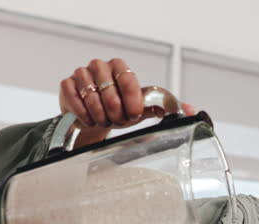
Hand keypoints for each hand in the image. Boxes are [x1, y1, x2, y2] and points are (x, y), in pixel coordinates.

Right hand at [58, 58, 195, 147]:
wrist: (96, 120)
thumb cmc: (122, 111)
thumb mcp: (145, 109)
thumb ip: (166, 108)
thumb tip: (192, 110)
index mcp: (121, 68)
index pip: (129, 80)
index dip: (132, 101)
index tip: (134, 115)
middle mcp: (100, 66)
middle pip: (110, 91)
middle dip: (116, 112)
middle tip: (119, 121)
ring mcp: (81, 74)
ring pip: (91, 96)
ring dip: (100, 115)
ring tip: (105, 121)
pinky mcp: (66, 85)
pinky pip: (74, 100)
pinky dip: (84, 114)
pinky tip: (90, 120)